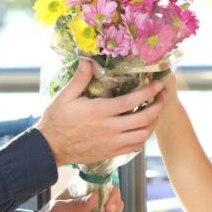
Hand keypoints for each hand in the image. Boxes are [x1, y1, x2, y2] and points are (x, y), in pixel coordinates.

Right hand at [37, 59, 167, 165]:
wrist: (49, 148)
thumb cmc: (56, 120)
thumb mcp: (65, 96)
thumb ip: (80, 78)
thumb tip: (88, 59)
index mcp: (100, 112)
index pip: (132, 101)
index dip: (149, 92)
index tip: (158, 84)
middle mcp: (110, 129)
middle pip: (144, 119)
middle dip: (158, 107)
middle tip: (162, 97)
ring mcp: (112, 143)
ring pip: (143, 135)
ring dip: (153, 123)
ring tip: (155, 112)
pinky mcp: (111, 153)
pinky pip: (135, 147)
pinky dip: (143, 137)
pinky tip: (142, 128)